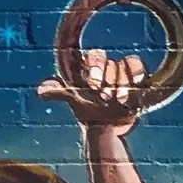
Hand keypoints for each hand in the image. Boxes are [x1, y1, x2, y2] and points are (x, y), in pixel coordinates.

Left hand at [40, 50, 156, 133]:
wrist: (109, 127)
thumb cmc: (88, 113)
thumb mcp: (73, 102)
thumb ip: (58, 92)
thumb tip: (42, 91)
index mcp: (89, 66)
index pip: (95, 54)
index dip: (96, 65)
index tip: (94, 85)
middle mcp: (106, 66)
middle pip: (112, 62)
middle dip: (110, 80)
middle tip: (105, 96)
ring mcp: (123, 72)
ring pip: (127, 64)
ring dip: (123, 85)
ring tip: (119, 100)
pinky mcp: (139, 79)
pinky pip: (140, 69)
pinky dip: (137, 78)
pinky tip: (133, 91)